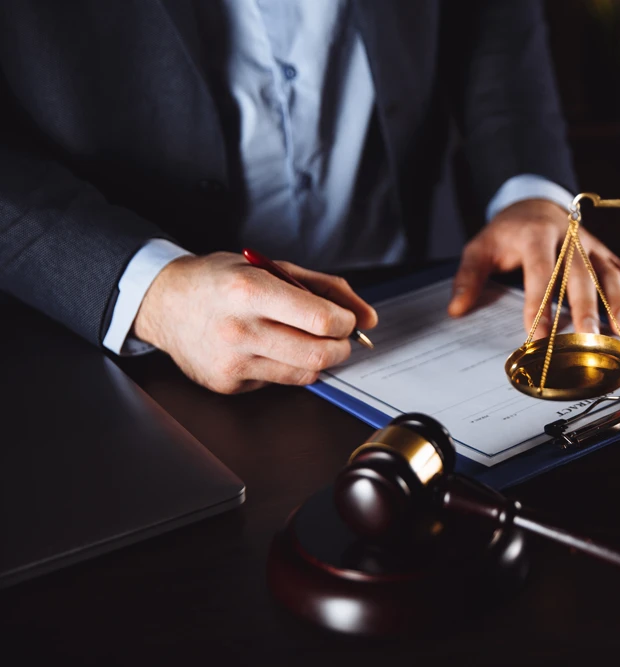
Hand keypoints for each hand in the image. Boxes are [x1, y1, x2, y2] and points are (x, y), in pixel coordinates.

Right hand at [134, 251, 376, 393]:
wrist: (165, 304)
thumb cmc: (222, 281)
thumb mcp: (271, 267)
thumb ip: (325, 288)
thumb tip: (367, 317)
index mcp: (250, 290)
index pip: (321, 319)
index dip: (345, 322)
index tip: (344, 319)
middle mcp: (239, 329)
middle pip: (318, 354)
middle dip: (340, 346)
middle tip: (336, 336)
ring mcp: (231, 361)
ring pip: (304, 374)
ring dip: (318, 359)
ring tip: (305, 341)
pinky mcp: (227, 384)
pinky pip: (279, 382)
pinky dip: (287, 368)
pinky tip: (270, 349)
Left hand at [448, 199, 619, 337]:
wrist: (534, 201)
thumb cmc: (508, 231)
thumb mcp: (480, 247)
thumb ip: (469, 277)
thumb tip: (457, 309)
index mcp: (535, 236)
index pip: (540, 271)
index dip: (540, 302)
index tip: (538, 333)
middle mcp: (568, 238)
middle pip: (580, 273)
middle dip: (586, 306)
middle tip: (589, 336)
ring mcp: (590, 245)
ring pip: (609, 272)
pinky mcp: (604, 253)